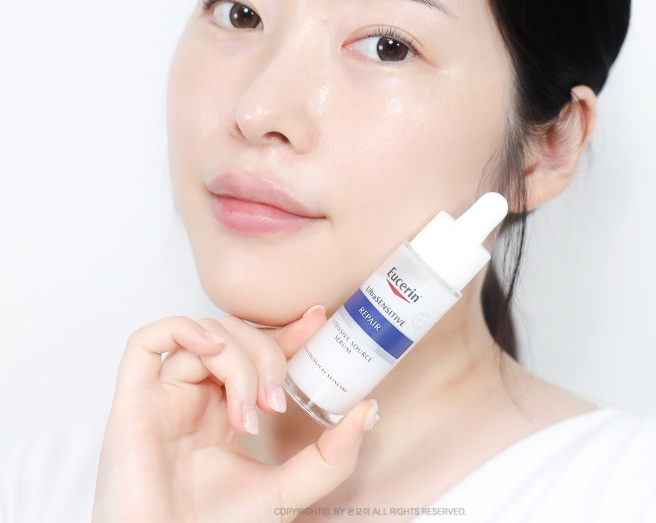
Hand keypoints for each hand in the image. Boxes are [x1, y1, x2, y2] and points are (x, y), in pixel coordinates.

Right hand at [92, 308, 377, 522]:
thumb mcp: (288, 491)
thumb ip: (331, 456)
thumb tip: (368, 411)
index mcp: (225, 412)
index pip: (258, 351)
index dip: (287, 331)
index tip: (318, 319)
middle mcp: (196, 397)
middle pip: (236, 337)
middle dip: (267, 356)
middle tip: (277, 401)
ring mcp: (164, 396)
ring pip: (206, 337)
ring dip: (237, 363)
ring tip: (246, 410)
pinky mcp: (133, 400)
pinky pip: (148, 341)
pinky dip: (183, 330)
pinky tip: (209, 351)